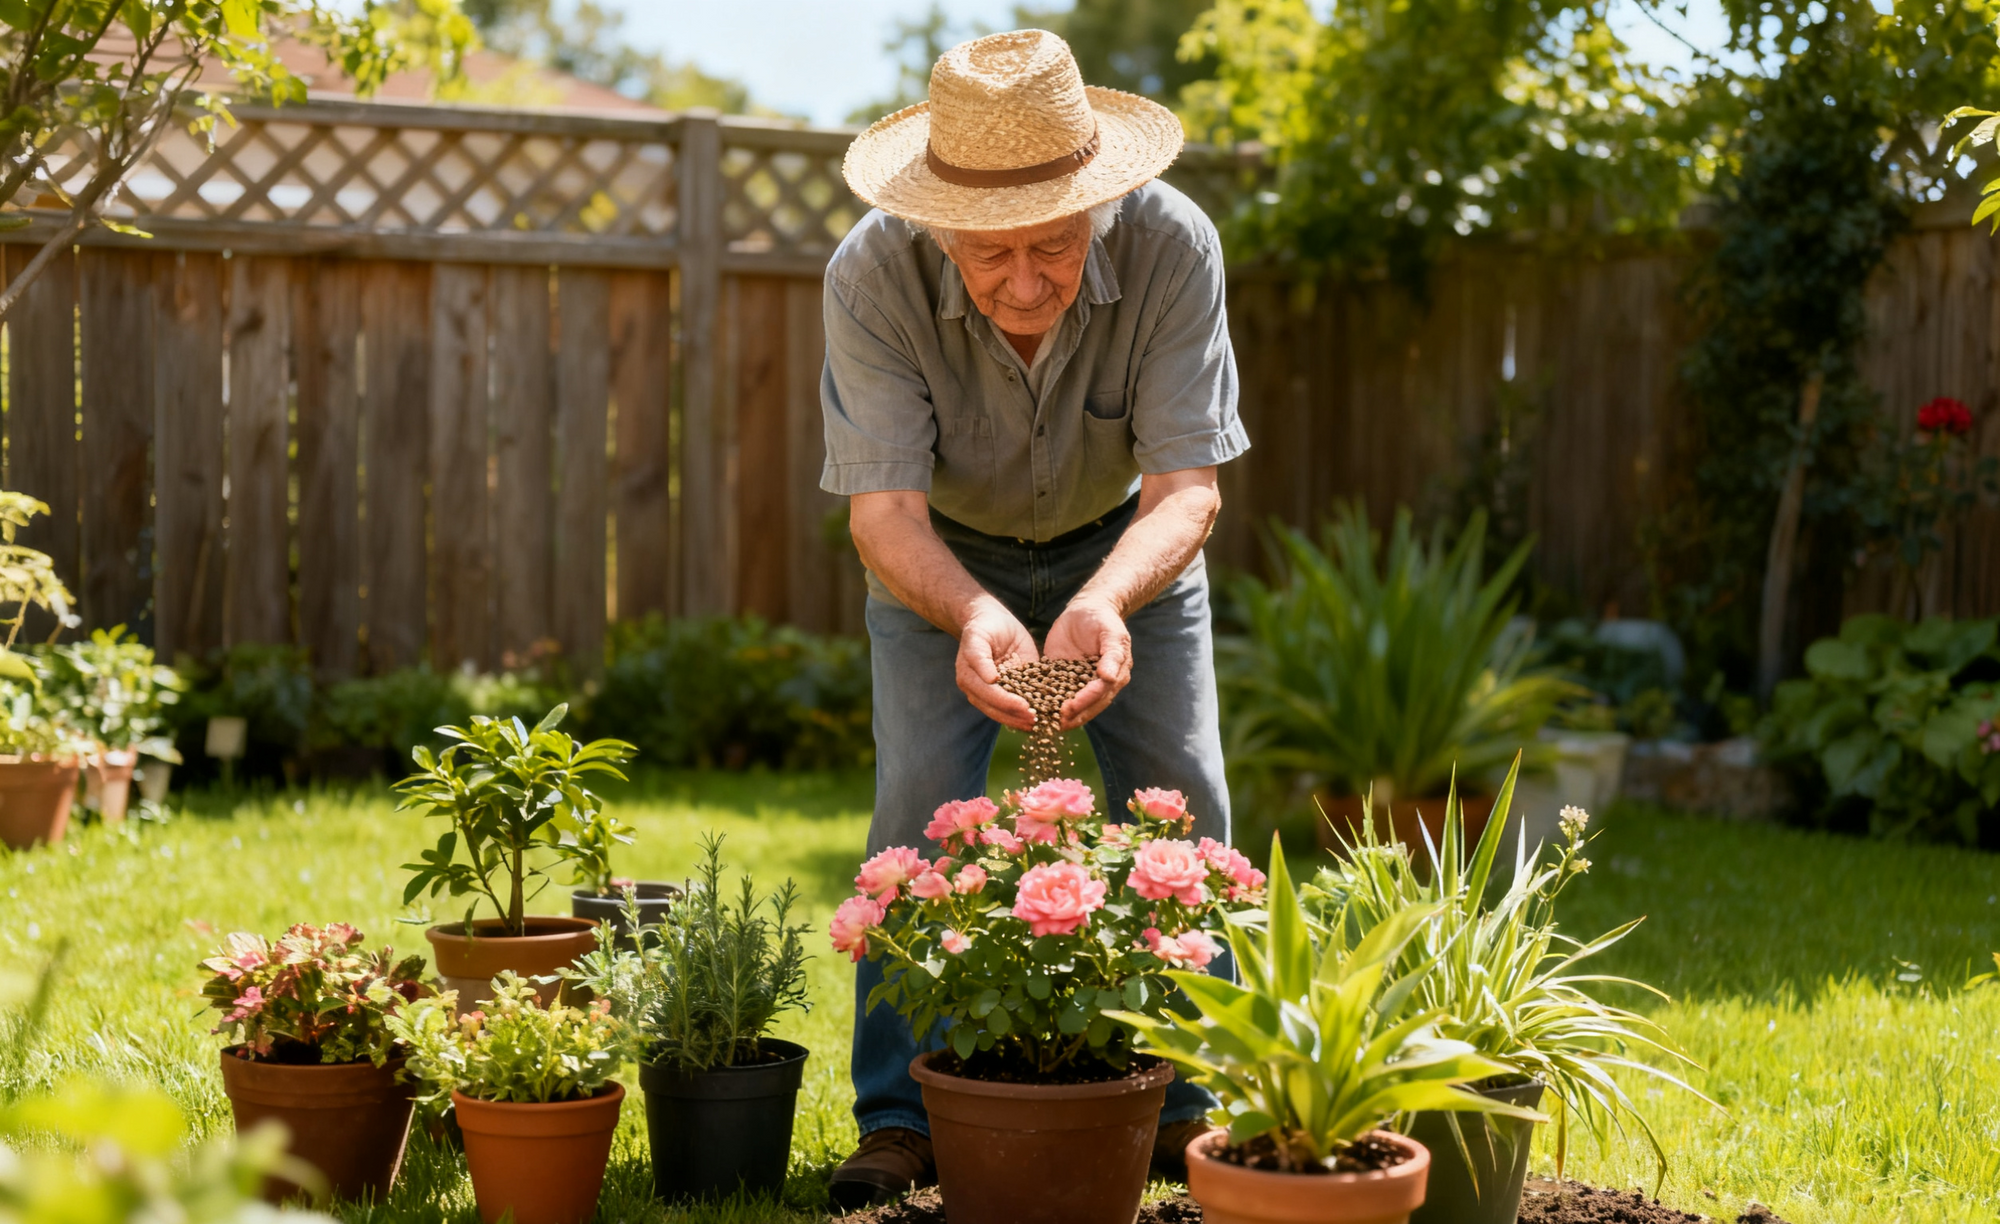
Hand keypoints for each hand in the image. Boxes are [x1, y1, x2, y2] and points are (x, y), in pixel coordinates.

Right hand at [957, 598, 1039, 730]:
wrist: (990, 621)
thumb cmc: (985, 626)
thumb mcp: (979, 636)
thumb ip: (980, 657)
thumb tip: (990, 679)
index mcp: (969, 677)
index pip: (990, 695)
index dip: (1007, 702)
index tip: (1026, 707)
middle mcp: (977, 690)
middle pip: (996, 709)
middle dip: (1016, 716)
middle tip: (1036, 720)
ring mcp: (989, 694)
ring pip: (1003, 714)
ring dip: (1020, 721)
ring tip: (1039, 724)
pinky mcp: (1003, 692)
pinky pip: (1012, 708)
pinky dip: (1024, 715)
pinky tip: (1040, 719)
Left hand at [1045, 596, 1130, 728]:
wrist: (1086, 609)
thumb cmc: (1102, 618)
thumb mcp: (1110, 632)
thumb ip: (1112, 654)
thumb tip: (1109, 678)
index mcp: (1115, 674)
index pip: (1100, 692)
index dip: (1085, 701)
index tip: (1070, 708)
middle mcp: (1100, 683)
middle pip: (1089, 705)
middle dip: (1073, 715)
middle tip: (1056, 722)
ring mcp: (1082, 683)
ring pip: (1075, 704)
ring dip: (1062, 715)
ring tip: (1045, 723)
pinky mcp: (1065, 678)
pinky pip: (1058, 693)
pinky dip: (1049, 703)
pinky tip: (1035, 710)